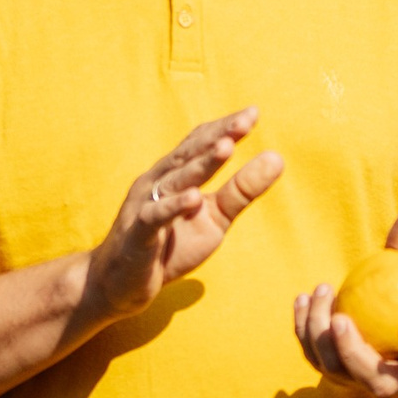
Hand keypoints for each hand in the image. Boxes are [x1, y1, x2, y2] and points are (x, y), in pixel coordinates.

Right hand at [75, 110, 283, 331]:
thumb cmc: (169, 246)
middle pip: (190, 154)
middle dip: (218, 137)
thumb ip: (242, 190)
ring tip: (227, 148)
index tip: (252, 113)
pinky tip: (195, 198)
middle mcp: (158, 183)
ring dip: (201, 164)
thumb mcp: (214, 218)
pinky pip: (156, 217)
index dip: (224, 128)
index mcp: (175, 175)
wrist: (120, 284)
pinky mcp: (138, 234)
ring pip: (176, 180)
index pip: (200, 143)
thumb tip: (277, 158)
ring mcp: (145, 206)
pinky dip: (175, 206)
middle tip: (245, 121)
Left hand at [292, 204, 397, 397]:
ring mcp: (360, 380)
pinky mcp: (333, 372)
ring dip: (322, 336)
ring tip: (322, 293)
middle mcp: (395, 379)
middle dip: (353, 352)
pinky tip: (303, 299)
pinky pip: (314, 356)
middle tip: (341, 319)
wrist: (388, 329)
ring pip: (337, 371)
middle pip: (374, 380)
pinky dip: (306, 330)